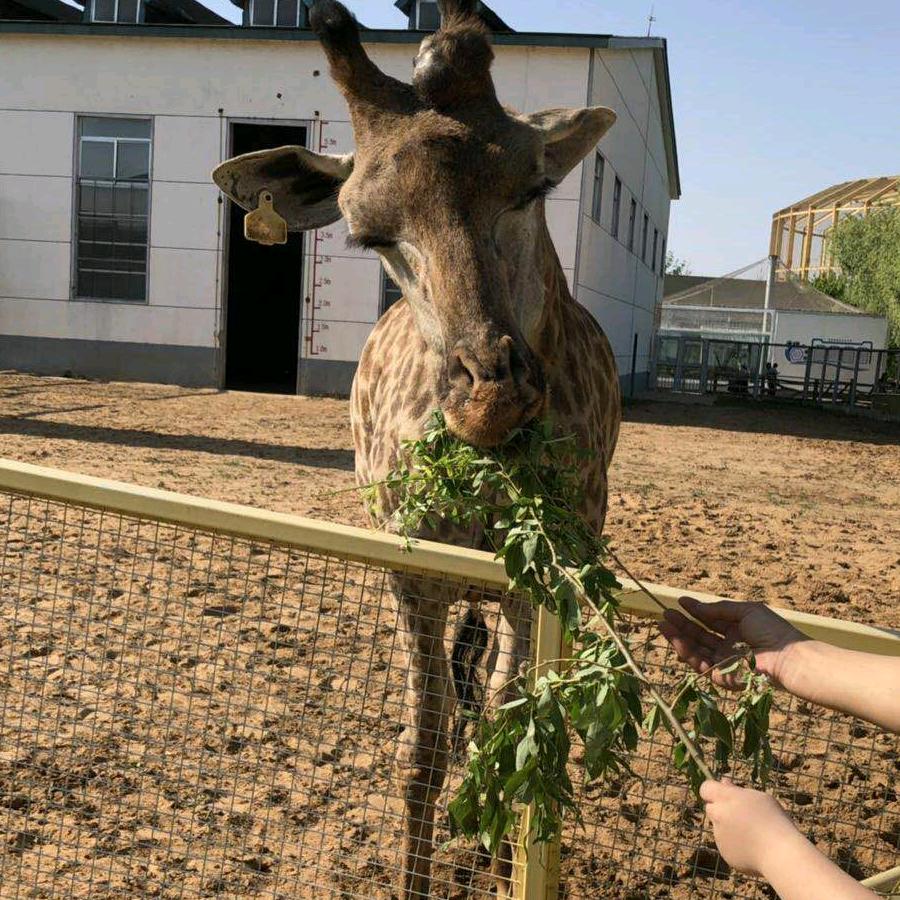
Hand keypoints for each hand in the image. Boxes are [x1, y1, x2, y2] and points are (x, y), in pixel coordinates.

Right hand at [658, 596, 806, 688]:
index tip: (680, 602)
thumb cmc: (773, 631)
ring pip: (696, 650)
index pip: (710, 620)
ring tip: (663, 625)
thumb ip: (718, 610)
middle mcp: (729, 646)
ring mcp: (725, 662)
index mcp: (737, 630)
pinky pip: (700, 664)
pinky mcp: (722, 677)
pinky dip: (686, 652)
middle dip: (682, 624)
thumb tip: (694, 606)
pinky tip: (676, 640)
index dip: (695, 611)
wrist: (788, 657)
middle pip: (700, 635)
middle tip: (665, 613)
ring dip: (678, 638)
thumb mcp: (745, 611)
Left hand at [700, 780, 798, 875]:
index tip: (725, 794)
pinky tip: (754, 848)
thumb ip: (737, 791)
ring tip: (754, 835)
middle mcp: (718, 815)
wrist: (781, 854)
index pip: (706, 788)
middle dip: (721, 810)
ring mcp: (719, 835)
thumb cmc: (775, 821)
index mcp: (726, 798)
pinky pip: (727, 845)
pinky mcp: (725, 852)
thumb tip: (724, 782)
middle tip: (742, 815)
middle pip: (711, 808)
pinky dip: (736, 846)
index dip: (713, 790)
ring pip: (719, 828)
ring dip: (729, 829)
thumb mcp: (759, 798)